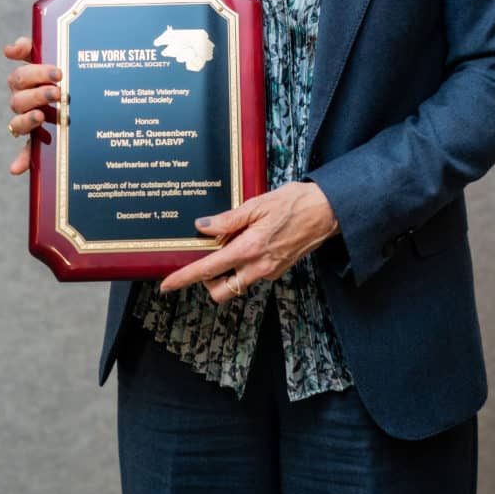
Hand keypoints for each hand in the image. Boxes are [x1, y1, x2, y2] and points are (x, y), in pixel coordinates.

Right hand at [4, 36, 61, 174]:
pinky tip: (16, 169)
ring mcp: (30, 120)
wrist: (76, 93)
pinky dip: (20, 160)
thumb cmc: (59, 73)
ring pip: (18, 122)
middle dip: (38, 95)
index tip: (58, 73)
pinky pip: (26, 151)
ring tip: (43, 116)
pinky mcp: (37, 138)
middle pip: (19, 100)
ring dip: (29, 120)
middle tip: (58, 92)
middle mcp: (24, 102)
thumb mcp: (50, 56)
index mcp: (25, 83)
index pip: (20, 77)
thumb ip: (29, 47)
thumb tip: (10, 48)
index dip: (36, 74)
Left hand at [159, 181, 338, 303]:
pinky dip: (244, 265)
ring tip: (230, 244)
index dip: (184, 278)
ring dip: (226, 274)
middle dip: (208, 282)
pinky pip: (253, 275)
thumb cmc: (295, 202)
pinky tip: (248, 242)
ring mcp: (270, 271)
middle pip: (221, 291)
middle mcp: (258, 267)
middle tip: (206, 259)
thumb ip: (228, 219)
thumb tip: (202, 227)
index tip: (167, 285)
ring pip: (238, 285)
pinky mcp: (279, 269)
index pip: (209, 270)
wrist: (328, 211)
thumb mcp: (257, 204)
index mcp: (249, 249)